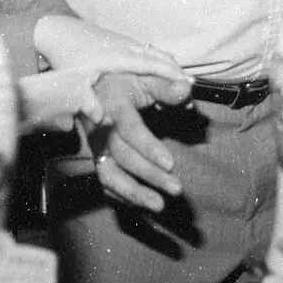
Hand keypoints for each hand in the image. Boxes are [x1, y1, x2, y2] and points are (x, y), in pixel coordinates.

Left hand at [34, 15, 191, 88]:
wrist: (58, 32)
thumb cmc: (66, 60)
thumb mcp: (73, 83)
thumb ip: (86, 101)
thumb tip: (98, 119)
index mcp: (117, 57)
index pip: (150, 65)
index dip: (169, 74)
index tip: (186, 83)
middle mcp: (126, 47)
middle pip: (158, 57)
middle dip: (176, 71)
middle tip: (192, 86)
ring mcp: (126, 42)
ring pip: (155, 52)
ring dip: (171, 65)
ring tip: (184, 82)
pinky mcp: (124, 42)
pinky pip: (149, 51)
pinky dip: (161, 61)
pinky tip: (167, 71)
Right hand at [82, 72, 191, 211]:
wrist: (96, 87)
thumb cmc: (126, 81)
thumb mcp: (145, 77)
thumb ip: (166, 86)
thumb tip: (186, 90)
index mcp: (113, 104)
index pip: (129, 128)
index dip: (148, 147)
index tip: (171, 164)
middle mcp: (100, 128)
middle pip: (122, 155)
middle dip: (149, 174)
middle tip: (176, 188)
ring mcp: (96, 145)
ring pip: (108, 173)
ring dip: (133, 192)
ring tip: (159, 205)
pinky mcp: (97, 157)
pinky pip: (107, 180)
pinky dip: (123, 195)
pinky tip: (145, 204)